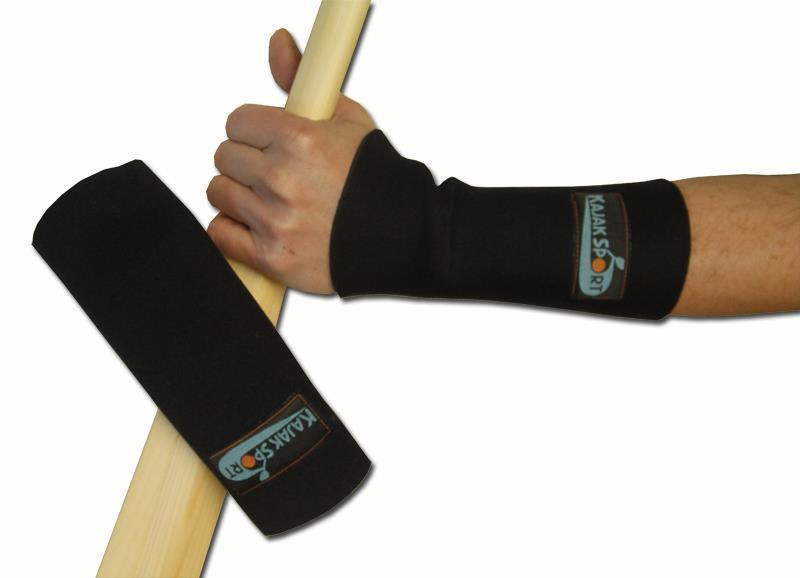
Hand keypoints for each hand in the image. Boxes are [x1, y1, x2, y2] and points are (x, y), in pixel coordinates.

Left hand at [207, 28, 375, 293]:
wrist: (402, 237)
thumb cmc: (376, 181)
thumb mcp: (347, 118)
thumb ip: (301, 80)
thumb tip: (277, 43)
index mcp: (299, 139)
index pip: (236, 122)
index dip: (252, 132)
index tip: (267, 143)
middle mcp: (283, 178)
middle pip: (224, 156)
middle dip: (246, 162)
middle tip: (271, 173)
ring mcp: (275, 219)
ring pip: (218, 192)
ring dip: (238, 195)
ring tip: (268, 200)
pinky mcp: (271, 256)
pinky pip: (220, 234)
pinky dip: (233, 230)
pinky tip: (259, 225)